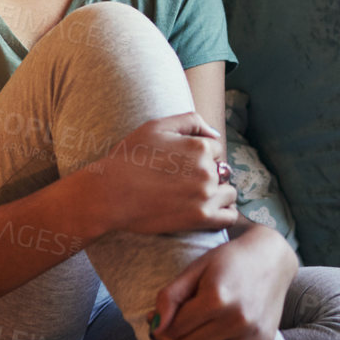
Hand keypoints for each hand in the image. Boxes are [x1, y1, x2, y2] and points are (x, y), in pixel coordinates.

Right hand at [79, 112, 237, 238]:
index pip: (216, 149)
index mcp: (199, 147)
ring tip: (196, 197)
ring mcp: (205, 195)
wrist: (110, 194)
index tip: (184, 165)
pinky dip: (224, 213)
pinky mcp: (200, 218)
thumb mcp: (157, 126)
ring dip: (219, 193)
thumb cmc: (129, 158)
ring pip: (229, 193)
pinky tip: (210, 211)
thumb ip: (191, 121)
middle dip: (210, 174)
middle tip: (185, 182)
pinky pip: (229, 217)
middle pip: (223, 171)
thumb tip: (214, 133)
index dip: (201, 156)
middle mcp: (207, 170)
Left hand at [149, 224, 297, 339]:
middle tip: (164, 334)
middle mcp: (237, 320)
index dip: (159, 328)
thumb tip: (155, 325)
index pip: (176, 328)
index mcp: (217, 298)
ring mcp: (252, 335)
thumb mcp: (196, 268)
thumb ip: (171, 296)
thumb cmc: (230, 260)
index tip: (154, 322)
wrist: (271, 257)